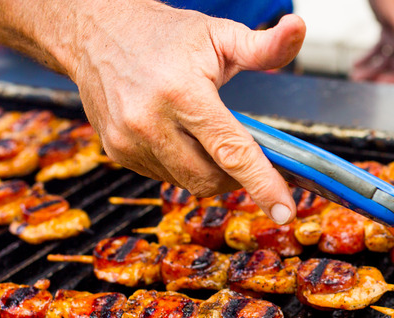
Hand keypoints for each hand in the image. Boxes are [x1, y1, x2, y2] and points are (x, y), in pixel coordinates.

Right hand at [72, 1, 304, 222]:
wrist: (95, 31)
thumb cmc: (162, 34)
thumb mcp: (219, 34)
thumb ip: (264, 46)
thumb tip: (298, 30)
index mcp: (181, 93)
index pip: (231, 151)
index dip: (263, 184)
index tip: (285, 212)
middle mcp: (149, 121)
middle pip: (210, 179)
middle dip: (239, 179)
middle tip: (251, 160)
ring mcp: (128, 141)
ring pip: (188, 183)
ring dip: (211, 172)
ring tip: (209, 136)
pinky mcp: (117, 152)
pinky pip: (165, 176)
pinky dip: (184, 166)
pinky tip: (182, 137)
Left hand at [350, 28, 393, 84]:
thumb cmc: (391, 0)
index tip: (381, 87)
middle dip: (379, 79)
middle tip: (363, 85)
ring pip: (384, 62)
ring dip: (369, 71)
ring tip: (355, 77)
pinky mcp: (387, 33)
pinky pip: (378, 51)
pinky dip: (367, 58)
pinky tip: (356, 64)